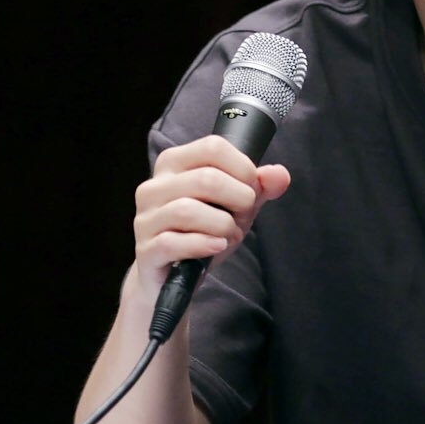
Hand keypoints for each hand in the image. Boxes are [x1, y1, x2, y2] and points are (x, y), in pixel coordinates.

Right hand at [132, 135, 290, 297]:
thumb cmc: (204, 231)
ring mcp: (145, 218)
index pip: (213, 147)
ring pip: (188, 210)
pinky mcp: (146, 250)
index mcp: (174, 163)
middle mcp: (153, 186)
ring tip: (229, 235)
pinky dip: (204, 245)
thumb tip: (279, 174)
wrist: (175, 277)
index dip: (243, 168)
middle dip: (238, 199)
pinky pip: (174, 242)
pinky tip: (216, 247)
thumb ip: (260, 187)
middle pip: (206, 179)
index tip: (252, 188)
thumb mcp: (237, 205)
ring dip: (222, 226)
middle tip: (243, 215)